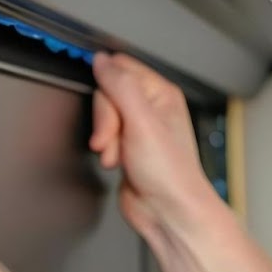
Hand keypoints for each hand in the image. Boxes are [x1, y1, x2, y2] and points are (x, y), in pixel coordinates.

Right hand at [90, 52, 220, 242]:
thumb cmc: (170, 173)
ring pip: (103, 117)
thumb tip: (102, 60)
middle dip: (105, 120)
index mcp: (161, 93)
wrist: (168, 211)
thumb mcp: (142, 121)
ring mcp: (138, 128)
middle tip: (112, 138)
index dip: (107, 86)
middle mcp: (151, 108)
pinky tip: (116, 161)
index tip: (105, 105)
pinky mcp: (126, 147)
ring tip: (118, 155)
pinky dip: (105, 150)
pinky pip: (103, 136)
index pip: (121, 68)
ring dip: (104, 139)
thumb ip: (120, 86)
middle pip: (107, 94)